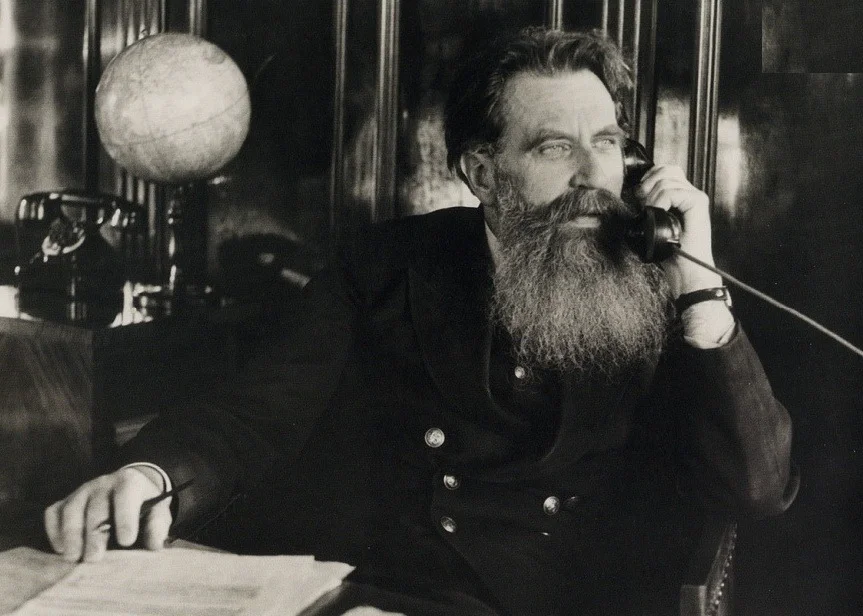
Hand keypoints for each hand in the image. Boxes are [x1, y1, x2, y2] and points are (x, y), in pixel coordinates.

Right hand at [44, 466, 170, 562]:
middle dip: (94, 533)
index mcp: (130, 482)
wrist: (128, 489)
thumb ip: (157, 526)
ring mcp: (81, 491)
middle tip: (94, 558)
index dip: (126, 518)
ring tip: (73, 557)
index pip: (126, 495)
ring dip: (71, 535)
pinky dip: (54, 531)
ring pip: (71, 509)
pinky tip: (61, 549)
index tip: (127, 542)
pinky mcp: (65, 502)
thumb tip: (155, 545)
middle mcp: (103, 483)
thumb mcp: (158, 511)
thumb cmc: (144, 505)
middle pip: (96, 506)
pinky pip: (53, 512)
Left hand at [635, 165, 722, 296]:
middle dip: (648, 183)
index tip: (638, 197)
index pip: (664, 172)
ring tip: (651, 213)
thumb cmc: (670, 252)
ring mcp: (696, 197)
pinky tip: (659, 215)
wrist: (686, 270)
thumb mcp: (653, 224)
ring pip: (668, 180)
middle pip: (667, 170)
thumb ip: (649, 206)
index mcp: (681, 197)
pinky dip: (660, 202)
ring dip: (653, 196)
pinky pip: (673, 192)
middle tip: (642, 202)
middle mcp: (690, 194)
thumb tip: (635, 192)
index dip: (648, 179)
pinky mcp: (699, 203)